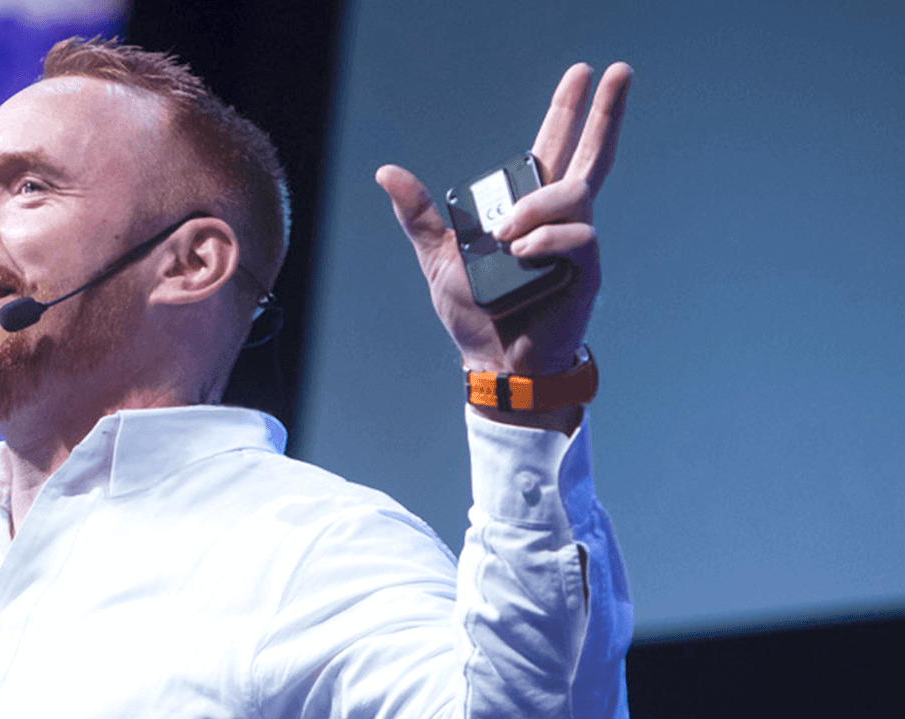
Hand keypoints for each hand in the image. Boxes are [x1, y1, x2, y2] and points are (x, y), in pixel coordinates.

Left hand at [376, 63, 631, 429]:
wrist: (492, 360)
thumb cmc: (474, 312)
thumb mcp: (436, 256)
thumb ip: (419, 214)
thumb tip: (387, 171)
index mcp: (527, 210)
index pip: (551, 150)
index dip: (566, 112)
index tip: (581, 73)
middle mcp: (558, 220)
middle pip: (590, 156)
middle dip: (605, 113)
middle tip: (620, 70)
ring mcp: (575, 243)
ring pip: (573, 195)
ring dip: (536, 206)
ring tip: (505, 236)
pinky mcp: (584, 271)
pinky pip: (577, 237)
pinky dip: (545, 239)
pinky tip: (522, 251)